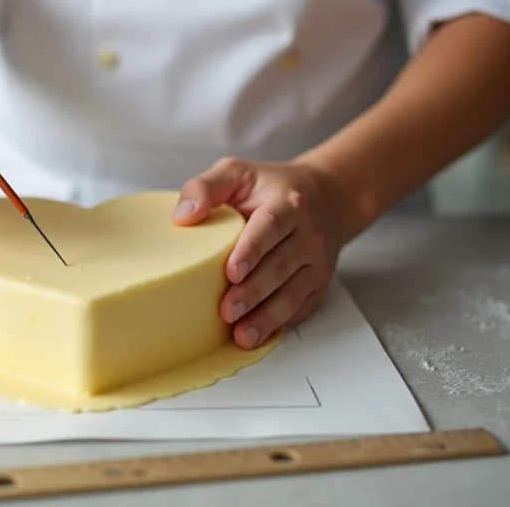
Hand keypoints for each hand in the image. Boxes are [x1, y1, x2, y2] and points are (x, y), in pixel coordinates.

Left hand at [172, 158, 352, 349]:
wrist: (326, 198)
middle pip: (281, 266)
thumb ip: (206, 187)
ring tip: (243, 335)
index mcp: (287, 204)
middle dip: (254, 292)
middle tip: (228, 311)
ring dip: (268, 317)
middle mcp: (307, 235)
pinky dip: (280, 324)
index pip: (271, 227)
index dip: (252, 250)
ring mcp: (315, 263)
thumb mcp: (237, 173)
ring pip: (293, 293)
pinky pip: (301, 308)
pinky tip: (260, 336)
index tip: (232, 271)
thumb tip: (183, 215)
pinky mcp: (317, 284)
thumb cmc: (272, 188)